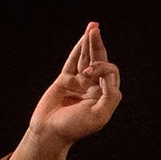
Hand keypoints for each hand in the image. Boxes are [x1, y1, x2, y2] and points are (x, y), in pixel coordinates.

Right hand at [8, 23, 122, 159]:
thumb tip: (109, 75)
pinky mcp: (64, 80)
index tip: (90, 76)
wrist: (49, 132)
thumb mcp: (99, 116)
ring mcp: (79, 83)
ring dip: (90, 43)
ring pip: (86, 59)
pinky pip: (72, 61)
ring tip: (93, 27)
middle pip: (100, 62)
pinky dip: (78, 49)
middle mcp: (94, 88)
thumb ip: (110, 97)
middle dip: (98, 47)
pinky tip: (84, 37)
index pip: (110, 74)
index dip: (103, 69)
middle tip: (95, 30)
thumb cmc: (74, 128)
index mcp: (104, 96)